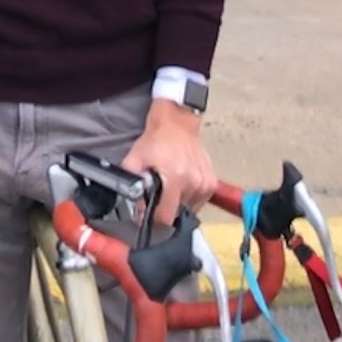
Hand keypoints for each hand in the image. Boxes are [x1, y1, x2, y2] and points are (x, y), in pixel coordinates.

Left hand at [122, 100, 214, 228]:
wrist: (176, 122)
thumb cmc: (156, 139)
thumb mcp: (135, 158)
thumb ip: (130, 183)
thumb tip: (133, 207)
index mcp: (175, 178)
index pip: (166, 217)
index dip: (154, 219)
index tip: (149, 214)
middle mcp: (193, 183)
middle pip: (176, 213)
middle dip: (165, 206)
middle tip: (159, 191)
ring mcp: (205, 183)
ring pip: (188, 208)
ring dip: (178, 201)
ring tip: (171, 184)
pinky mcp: (211, 182)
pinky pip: (198, 201)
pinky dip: (189, 196)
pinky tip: (182, 182)